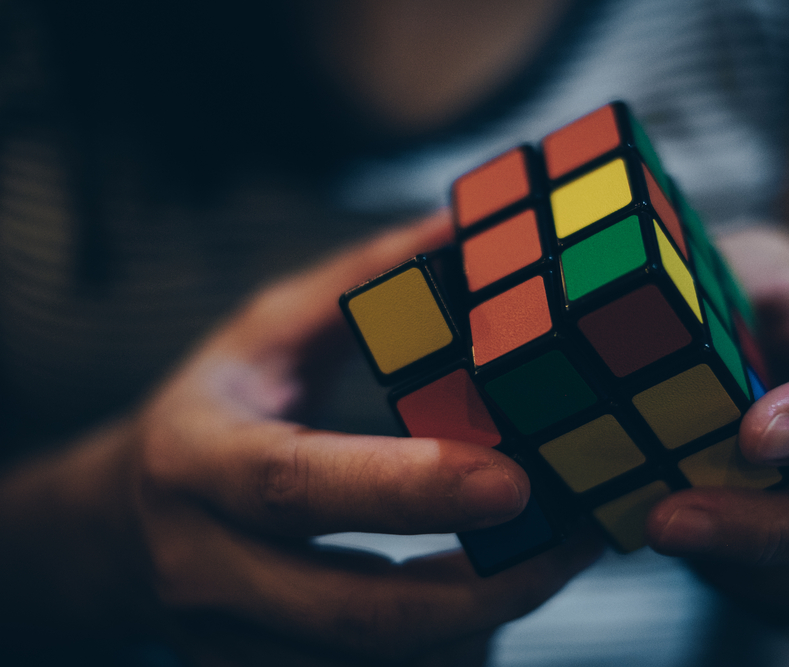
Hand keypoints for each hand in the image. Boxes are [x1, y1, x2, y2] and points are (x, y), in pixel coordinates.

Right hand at [1, 211, 600, 665]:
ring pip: (374, 663)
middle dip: (482, 587)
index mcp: (197, 460)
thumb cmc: (216, 408)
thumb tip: (462, 226)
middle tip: (576, 539)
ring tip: (556, 560)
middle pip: (353, 610)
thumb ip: (361, 280)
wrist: (123, 519)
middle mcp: (203, 565)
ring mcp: (226, 639)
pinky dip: (448, 649)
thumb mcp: (266, 330)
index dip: (408, 490)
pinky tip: (494, 595)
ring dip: (481, 621)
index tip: (516, 479)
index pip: (297, 487)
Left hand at [645, 227, 788, 626]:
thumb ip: (727, 286)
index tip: (755, 438)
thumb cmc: (777, 301)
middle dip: (768, 523)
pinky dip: (755, 587)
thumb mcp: (755, 267)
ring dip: (753, 568)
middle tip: (670, 518)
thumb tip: (645, 312)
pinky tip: (698, 553)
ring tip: (666, 536)